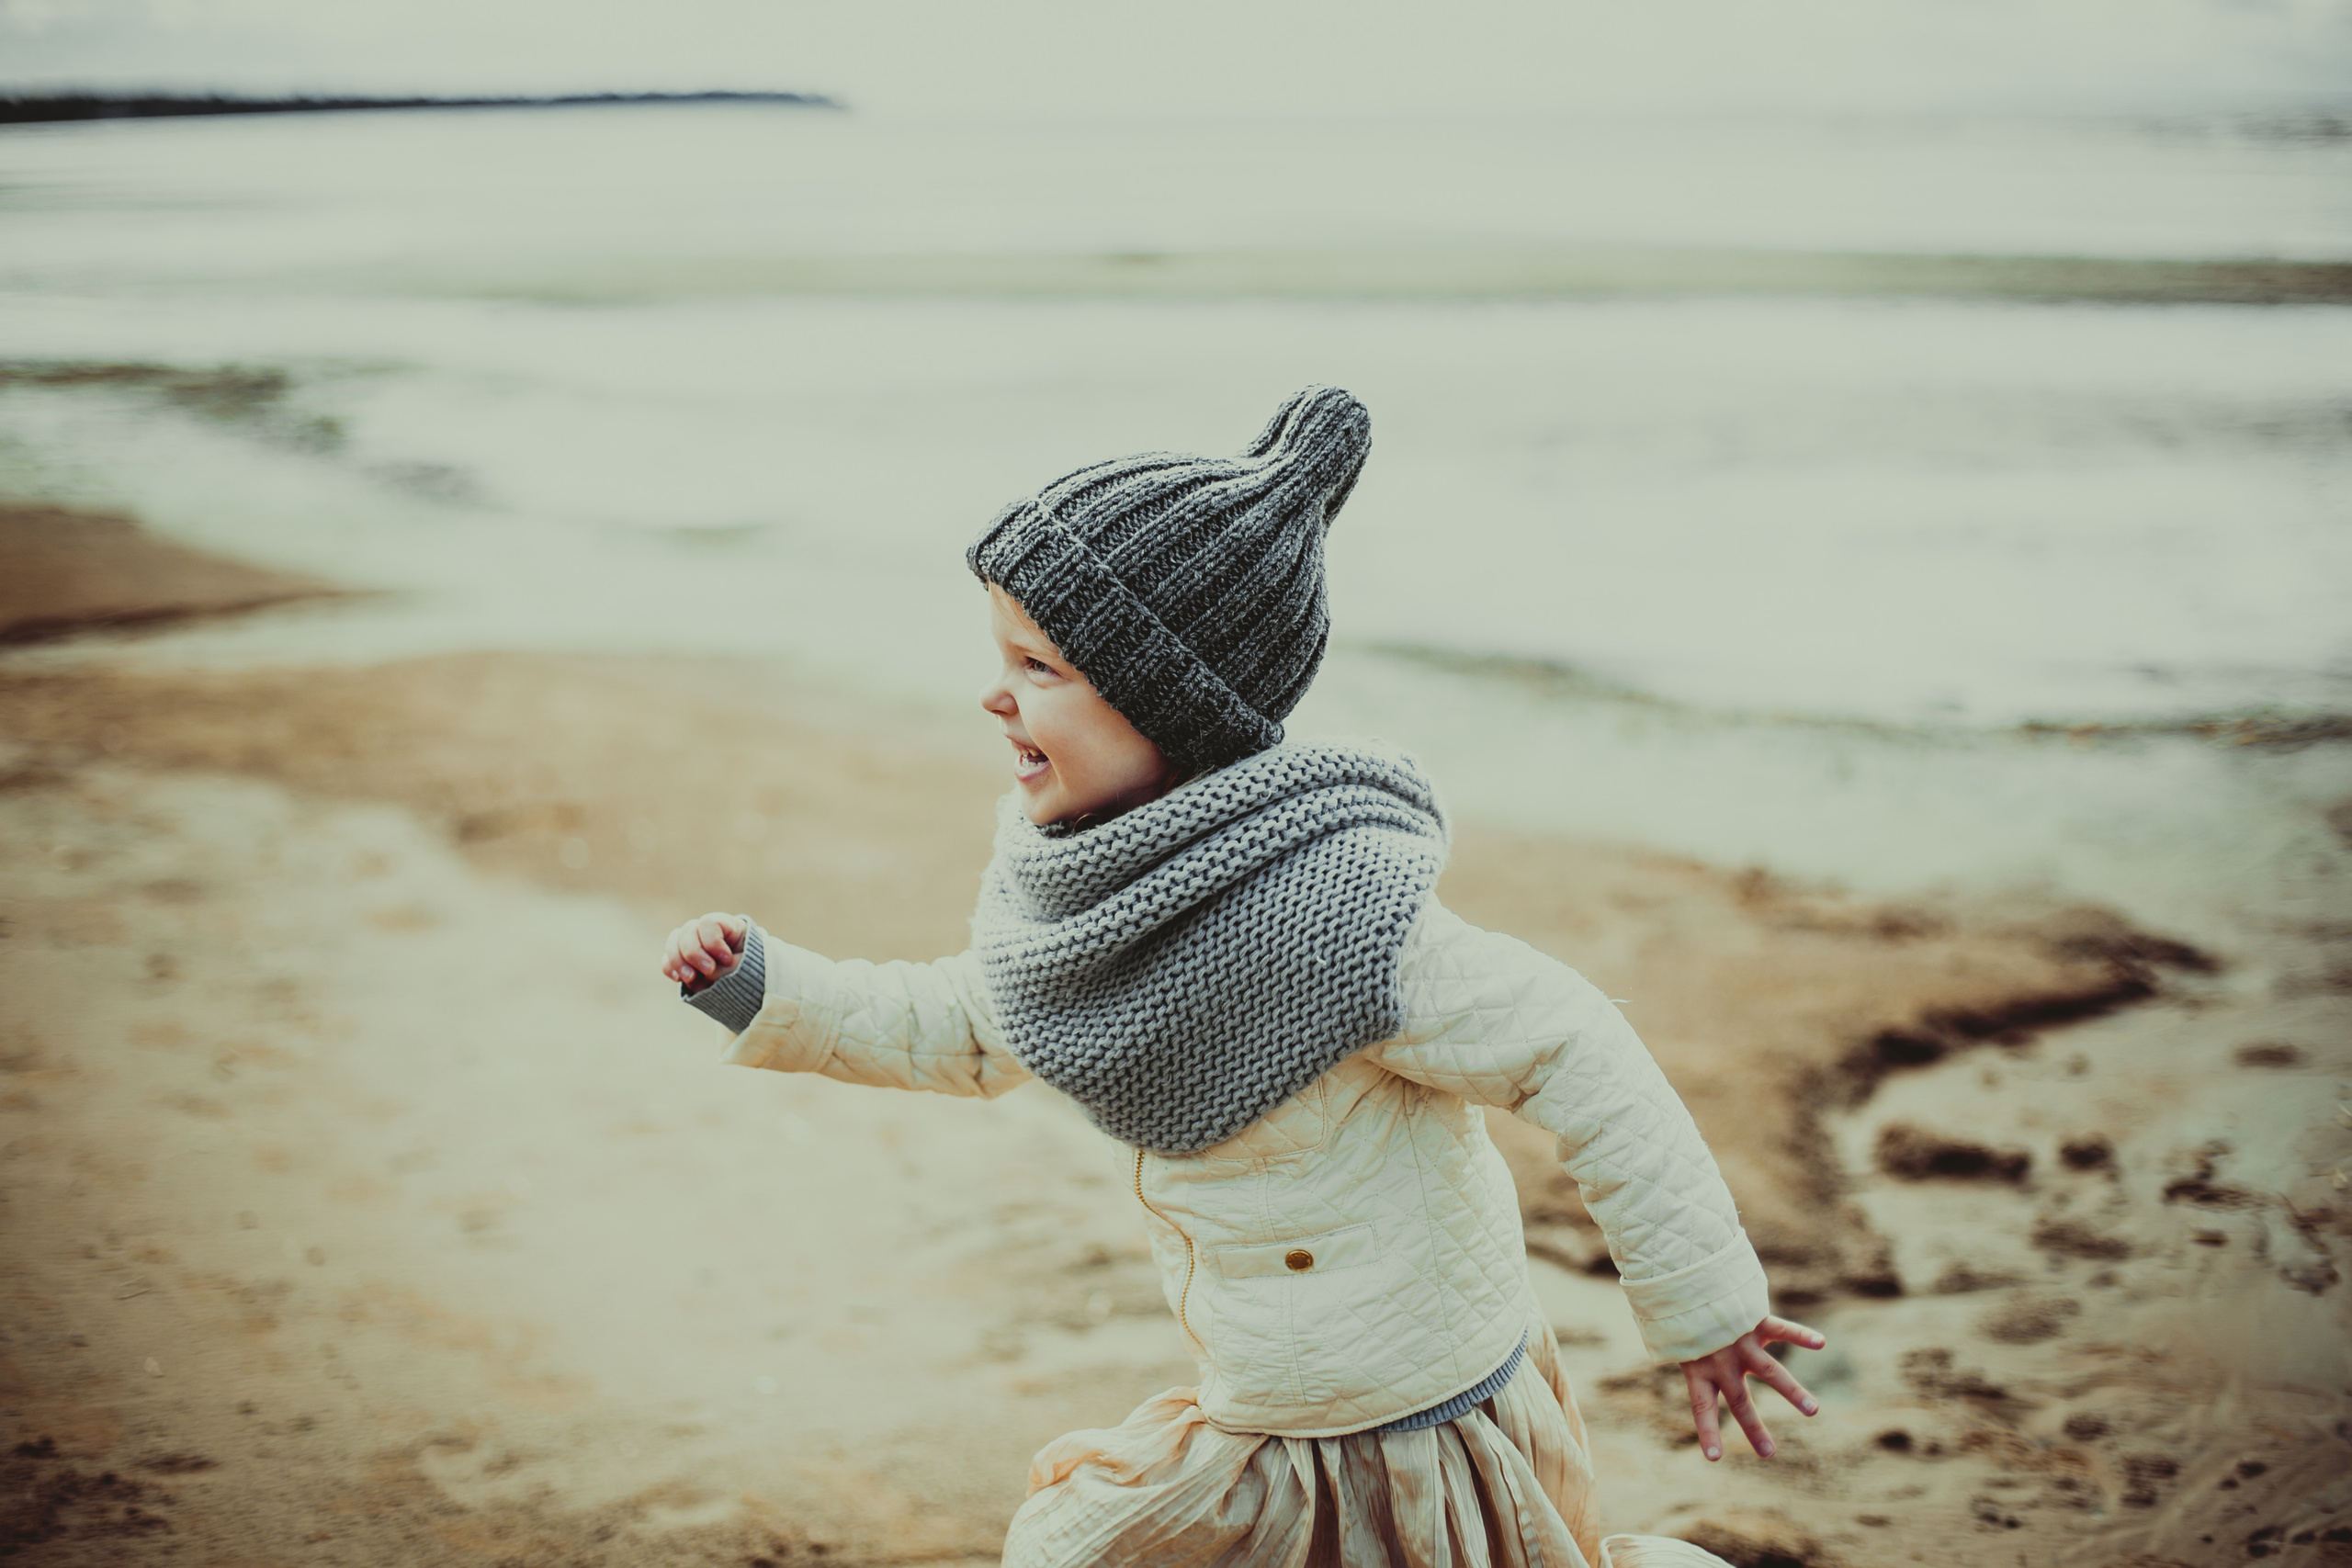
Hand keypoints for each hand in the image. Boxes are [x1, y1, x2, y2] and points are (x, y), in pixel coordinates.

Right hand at [661, 912, 746, 989]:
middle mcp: (707, 932)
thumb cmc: (753, 972)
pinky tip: (677, 979)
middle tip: (708, 970)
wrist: (753, 987)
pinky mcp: (684, 961)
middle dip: (694, 952)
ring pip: (674, 942)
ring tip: (690, 979)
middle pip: (689, 931)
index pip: (709, 923)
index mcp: (727, 926)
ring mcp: (694, 945)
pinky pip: (667, 959)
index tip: (726, 959)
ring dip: (678, 960)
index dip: (713, 941)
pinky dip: (669, 967)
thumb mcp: (744, 967)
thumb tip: (697, 975)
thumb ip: (722, 969)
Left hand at [1681, 1315, 1825, 1461]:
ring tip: (1813, 1410)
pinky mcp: (1755, 1321)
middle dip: (1753, 1429)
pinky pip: (1782, 1328)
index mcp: (1699, 1369)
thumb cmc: (1683, 1313)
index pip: (1702, 1407)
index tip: (1713, 1459)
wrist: (1685, 1277)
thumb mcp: (1678, 1339)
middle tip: (1768, 1455)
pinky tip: (1821, 1343)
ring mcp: (1740, 1342)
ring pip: (1770, 1371)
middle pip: (1740, 1401)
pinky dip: (1801, 1334)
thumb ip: (1687, 1355)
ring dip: (1792, 1392)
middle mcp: (1722, 1361)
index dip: (1707, 1431)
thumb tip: (1671, 1358)